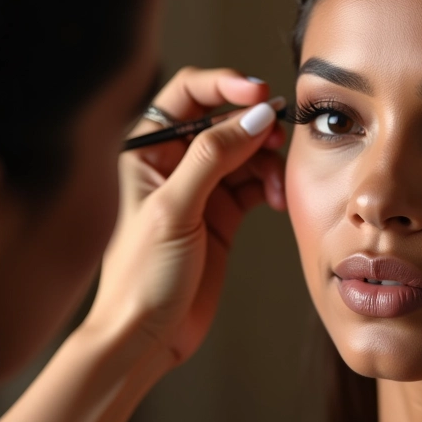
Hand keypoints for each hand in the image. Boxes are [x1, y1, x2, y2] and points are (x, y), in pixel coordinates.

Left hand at [82, 67, 286, 371]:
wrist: (150, 335)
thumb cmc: (142, 276)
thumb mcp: (174, 208)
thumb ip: (214, 158)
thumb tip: (255, 117)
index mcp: (148, 151)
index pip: (188, 95)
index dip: (225, 85)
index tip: (260, 93)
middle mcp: (175, 164)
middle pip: (225, 122)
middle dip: (255, 126)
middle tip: (279, 139)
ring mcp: (202, 190)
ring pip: (245, 154)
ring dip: (267, 162)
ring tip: (276, 186)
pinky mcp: (223, 215)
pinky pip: (254, 185)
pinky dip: (269, 187)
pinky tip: (276, 202)